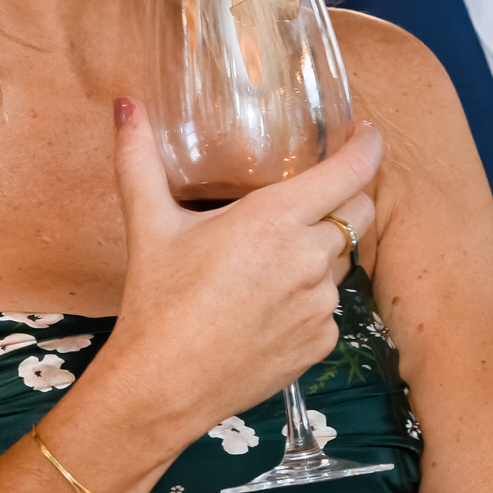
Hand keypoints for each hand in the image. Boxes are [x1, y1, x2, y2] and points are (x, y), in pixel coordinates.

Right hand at [95, 97, 380, 445]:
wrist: (164, 387)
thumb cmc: (156, 302)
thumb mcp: (148, 225)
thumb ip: (139, 159)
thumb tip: (126, 105)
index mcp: (275, 220)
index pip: (351, 171)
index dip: (366, 145)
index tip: (364, 133)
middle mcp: (309, 260)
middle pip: (360, 212)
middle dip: (347, 196)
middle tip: (315, 195)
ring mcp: (321, 305)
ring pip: (343, 261)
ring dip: (322, 250)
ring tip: (276, 257)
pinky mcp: (321, 342)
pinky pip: (330, 306)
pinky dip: (309, 298)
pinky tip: (269, 303)